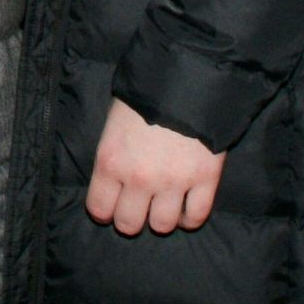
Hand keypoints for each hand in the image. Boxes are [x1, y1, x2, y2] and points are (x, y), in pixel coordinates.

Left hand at [85, 98, 225, 234]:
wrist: (187, 78)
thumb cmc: (143, 94)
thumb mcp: (113, 121)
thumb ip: (113, 153)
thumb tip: (113, 174)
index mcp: (111, 161)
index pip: (99, 209)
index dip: (103, 212)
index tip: (108, 208)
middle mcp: (139, 179)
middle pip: (129, 224)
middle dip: (130, 219)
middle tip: (136, 209)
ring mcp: (174, 182)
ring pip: (163, 225)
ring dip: (161, 219)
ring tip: (162, 208)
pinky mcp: (205, 181)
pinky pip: (197, 216)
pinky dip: (190, 218)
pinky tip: (186, 211)